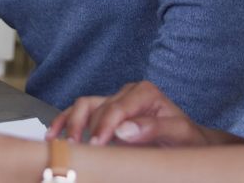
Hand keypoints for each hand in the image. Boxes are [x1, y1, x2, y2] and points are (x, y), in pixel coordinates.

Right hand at [47, 81, 231, 146]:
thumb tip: (122, 130)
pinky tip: (55, 134)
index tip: (97, 145)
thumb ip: (153, 129)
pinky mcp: (105, 111)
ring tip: (66, 143)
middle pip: (98, 107)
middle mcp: (127, 92)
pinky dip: (66, 121)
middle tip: (83, 151)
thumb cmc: (186, 138)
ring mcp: (114, 100)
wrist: (189, 142)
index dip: (104, 126)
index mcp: (145, 92)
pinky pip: (80, 111)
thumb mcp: (178, 133)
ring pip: (84, 105)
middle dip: (88, 129)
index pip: (117, 107)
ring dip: (71, 123)